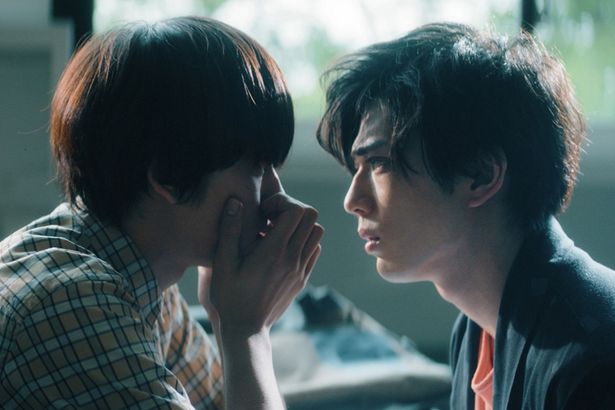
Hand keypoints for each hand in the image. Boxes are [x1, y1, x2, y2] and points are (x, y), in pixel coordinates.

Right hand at [198, 192, 323, 335]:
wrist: (246, 330)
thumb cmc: (229, 297)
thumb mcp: (222, 264)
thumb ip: (229, 230)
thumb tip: (235, 201)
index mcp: (274, 251)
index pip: (296, 211)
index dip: (282, 202)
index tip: (263, 212)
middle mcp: (292, 258)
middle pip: (311, 217)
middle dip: (292, 209)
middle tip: (271, 218)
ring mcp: (301, 269)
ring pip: (316, 233)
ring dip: (299, 226)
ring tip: (276, 232)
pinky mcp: (303, 279)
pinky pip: (314, 250)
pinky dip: (303, 242)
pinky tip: (281, 248)